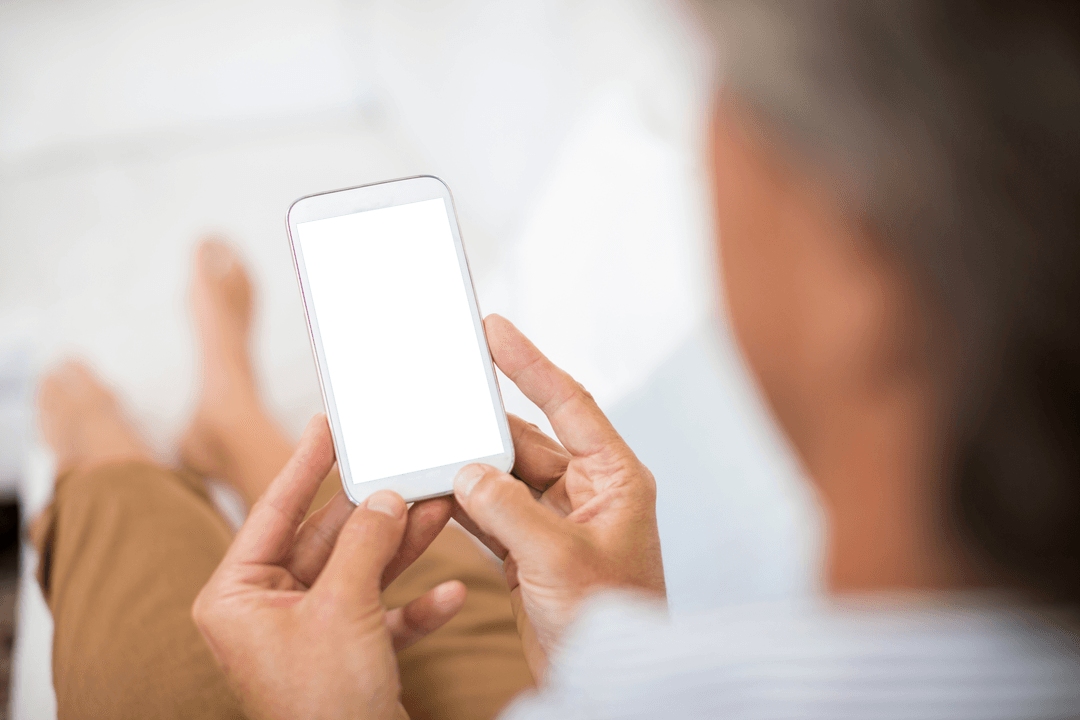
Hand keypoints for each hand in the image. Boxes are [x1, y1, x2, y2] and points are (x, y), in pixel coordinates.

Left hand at [193, 416, 466, 719]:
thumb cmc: (325, 706)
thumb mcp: (343, 609)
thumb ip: (364, 544)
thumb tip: (384, 496)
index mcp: (238, 597)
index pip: (273, 512)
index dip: (304, 464)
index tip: (326, 423)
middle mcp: (268, 611)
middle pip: (327, 539)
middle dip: (375, 510)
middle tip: (408, 470)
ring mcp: (309, 632)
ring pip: (361, 571)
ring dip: (404, 546)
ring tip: (442, 509)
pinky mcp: (347, 654)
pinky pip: (383, 615)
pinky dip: (417, 606)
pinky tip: (455, 594)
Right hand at [452, 315, 664, 679]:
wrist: (605, 680)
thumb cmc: (609, 621)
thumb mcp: (559, 560)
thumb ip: (509, 509)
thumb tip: (466, 471)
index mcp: (614, 479)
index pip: (570, 404)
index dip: (530, 364)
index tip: (494, 329)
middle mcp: (587, 492)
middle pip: (526, 439)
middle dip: (482, 423)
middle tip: (442, 391)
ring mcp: (556, 520)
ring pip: (502, 476)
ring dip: (467, 465)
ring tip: (425, 440)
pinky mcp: (531, 548)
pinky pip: (490, 511)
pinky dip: (462, 502)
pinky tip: (431, 488)